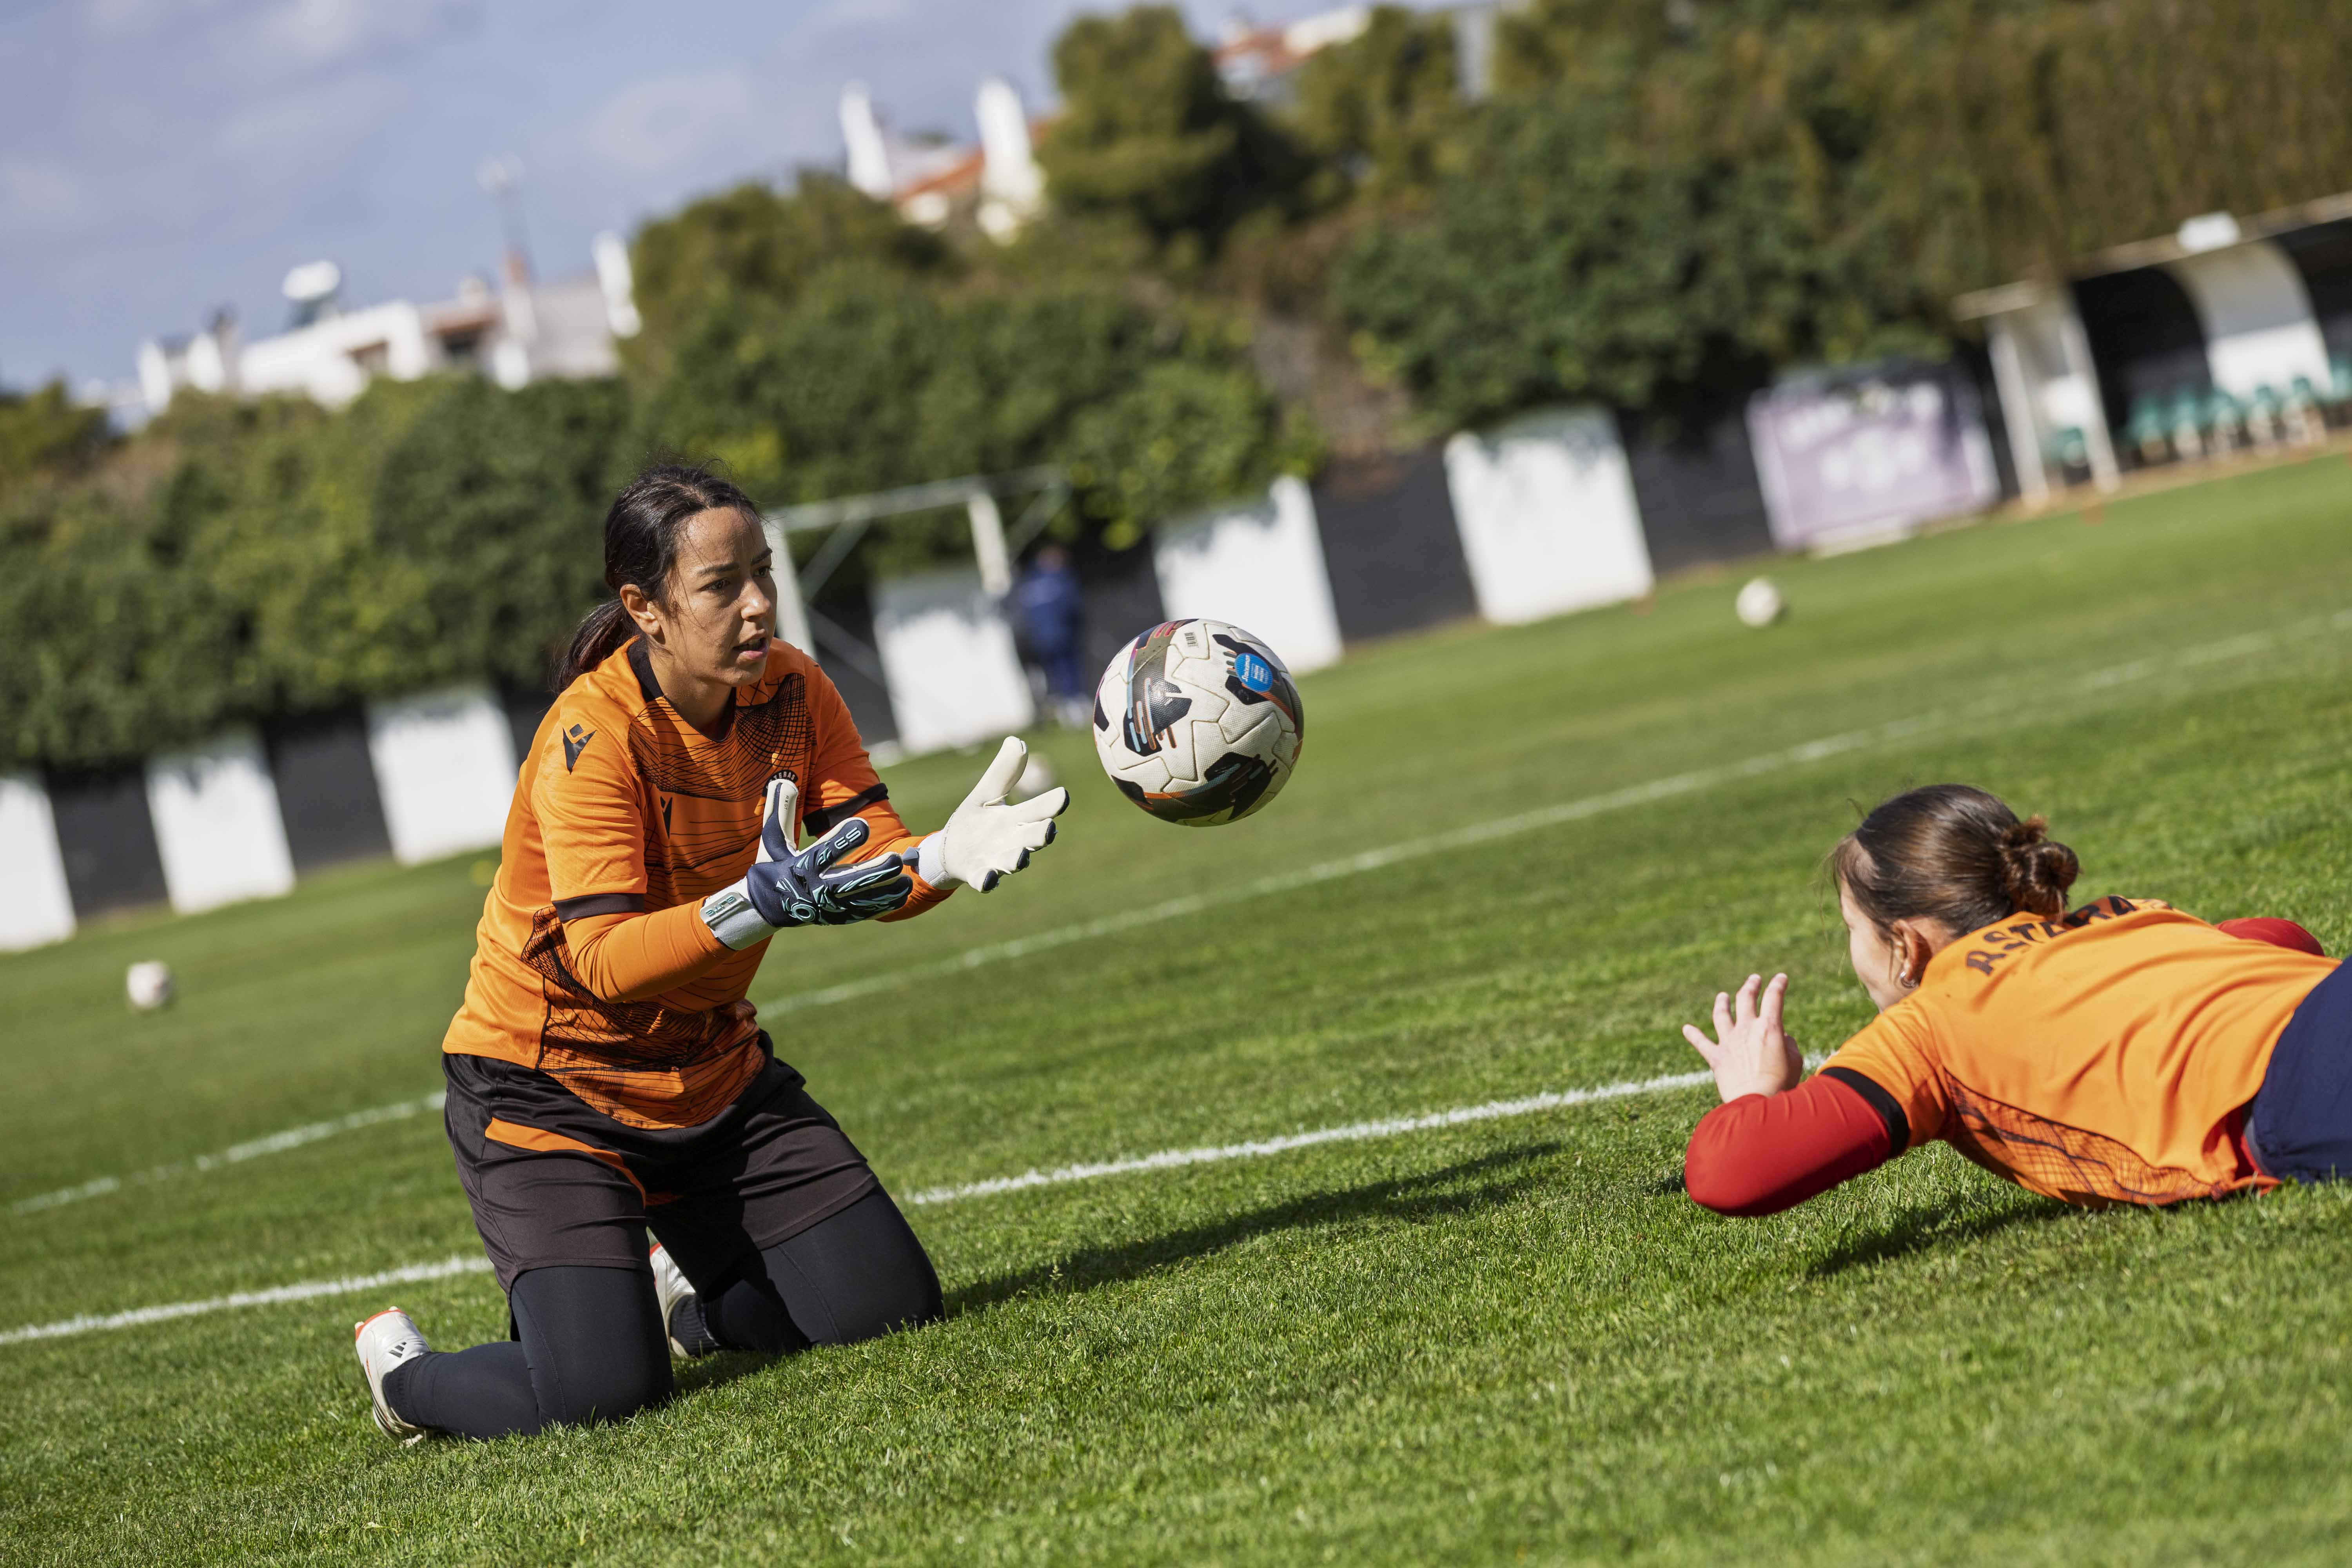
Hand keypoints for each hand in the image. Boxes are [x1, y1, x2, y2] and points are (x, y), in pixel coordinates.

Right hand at [701, 778, 910, 948]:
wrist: (766, 906)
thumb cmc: (773, 865)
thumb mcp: (772, 839)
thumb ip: (780, 811)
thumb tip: (785, 781)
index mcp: (801, 867)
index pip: (825, 851)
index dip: (844, 838)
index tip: (864, 825)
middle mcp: (816, 889)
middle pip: (849, 882)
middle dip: (874, 871)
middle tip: (896, 859)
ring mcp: (828, 906)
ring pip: (861, 900)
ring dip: (886, 891)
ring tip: (907, 879)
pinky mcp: (837, 916)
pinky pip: (864, 912)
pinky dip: (884, 905)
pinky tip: (903, 894)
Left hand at [917, 737, 1068, 891]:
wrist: (950, 850)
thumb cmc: (976, 820)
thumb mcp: (987, 793)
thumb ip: (1004, 772)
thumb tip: (1017, 741)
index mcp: (1016, 818)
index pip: (1038, 809)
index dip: (1051, 804)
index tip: (1063, 796)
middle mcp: (1012, 840)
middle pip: (1031, 837)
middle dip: (1040, 834)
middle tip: (1049, 829)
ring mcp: (996, 859)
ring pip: (1012, 860)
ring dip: (1017, 859)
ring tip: (1021, 858)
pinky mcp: (978, 874)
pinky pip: (985, 880)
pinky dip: (987, 881)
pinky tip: (988, 880)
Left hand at [1682, 973, 1800, 1102]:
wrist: (1756, 1101)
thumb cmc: (1781, 1084)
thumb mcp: (1794, 1061)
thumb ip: (1788, 1045)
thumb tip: (1781, 1038)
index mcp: (1768, 1027)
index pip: (1774, 997)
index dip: (1778, 985)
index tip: (1781, 978)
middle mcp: (1746, 1029)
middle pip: (1745, 999)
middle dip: (1750, 986)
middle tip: (1754, 980)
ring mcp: (1729, 1041)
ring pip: (1721, 1015)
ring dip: (1721, 1003)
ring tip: (1722, 996)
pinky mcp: (1716, 1057)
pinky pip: (1701, 1043)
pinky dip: (1693, 1035)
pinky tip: (1686, 1028)